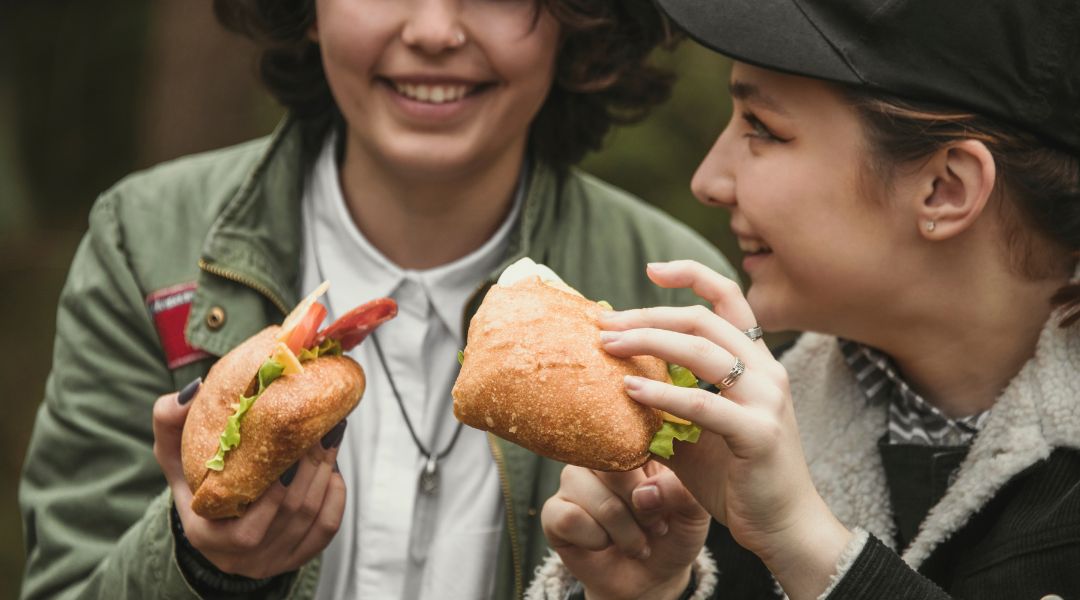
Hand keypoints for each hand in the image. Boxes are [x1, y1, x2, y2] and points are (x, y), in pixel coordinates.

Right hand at [152, 382, 346, 578]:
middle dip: (309, 466)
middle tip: (318, 428)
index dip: (275, 487)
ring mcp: (271, 560)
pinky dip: (335, 495)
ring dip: (325, 472)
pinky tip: (332, 469)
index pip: (247, 527)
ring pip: (311, 517)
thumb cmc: (195, 480)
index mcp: (206, 536)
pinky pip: (327, 527)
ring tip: (329, 436)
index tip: (288, 442)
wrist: (212, 520)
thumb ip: (170, 421)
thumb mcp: (173, 454)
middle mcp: (240, 557)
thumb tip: (195, 390)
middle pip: (288, 511)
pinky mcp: (297, 557)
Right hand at [541, 461, 709, 599]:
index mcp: (633, 445)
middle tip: (655, 526)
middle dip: (636, 504)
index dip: (644, 465)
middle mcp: (598, 457)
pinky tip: (605, 544)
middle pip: (606, 462)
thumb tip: (648, 490)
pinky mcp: (553, 512)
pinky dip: (595, 538)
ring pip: (586, 491)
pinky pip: (568, 517)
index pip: (628, 433)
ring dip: (620, 529)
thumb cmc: (673, 534)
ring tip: (636, 542)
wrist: (651, 577)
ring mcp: (572, 482)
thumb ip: (682, 492)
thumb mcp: (693, 513)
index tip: (660, 495)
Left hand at [599, 261, 851, 599]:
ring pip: (704, 351)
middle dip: (649, 315)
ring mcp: (766, 400)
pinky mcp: (758, 433)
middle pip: (703, 321)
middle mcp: (766, 372)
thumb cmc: (737, 478)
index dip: (693, 275)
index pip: (731, 299)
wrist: (783, 527)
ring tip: (608, 347)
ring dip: (649, 342)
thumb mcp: (696, 431)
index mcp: (756, 363)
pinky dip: (664, 393)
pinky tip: (631, 389)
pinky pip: (704, 403)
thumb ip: (668, 402)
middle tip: (605, 324)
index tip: (651, 269)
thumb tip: (617, 382)